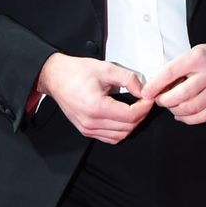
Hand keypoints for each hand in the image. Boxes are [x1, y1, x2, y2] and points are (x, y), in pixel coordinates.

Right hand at [35, 53, 152, 143]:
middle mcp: (90, 122)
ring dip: (132, 125)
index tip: (149, 98)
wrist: (56, 77)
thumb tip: (143, 91)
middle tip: (145, 102)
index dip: (145, 107)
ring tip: (137, 109)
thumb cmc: (77, 72)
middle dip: (141, 115)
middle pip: (127, 128)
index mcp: (96, 107)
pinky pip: (109, 138)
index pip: (130, 116)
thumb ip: (129, 79)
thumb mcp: (107, 69)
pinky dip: (121, 131)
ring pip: (119, 136)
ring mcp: (87, 128)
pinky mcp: (85, 130)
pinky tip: (124, 118)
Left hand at [139, 39, 205, 124]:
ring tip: (171, 107)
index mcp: (198, 57)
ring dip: (175, 111)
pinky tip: (182, 115)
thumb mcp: (194, 53)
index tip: (146, 93)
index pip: (170, 73)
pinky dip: (188, 119)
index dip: (155, 86)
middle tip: (159, 101)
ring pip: (191, 108)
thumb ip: (177, 68)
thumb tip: (156, 86)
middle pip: (180, 95)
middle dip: (164, 101)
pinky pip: (203, 116)